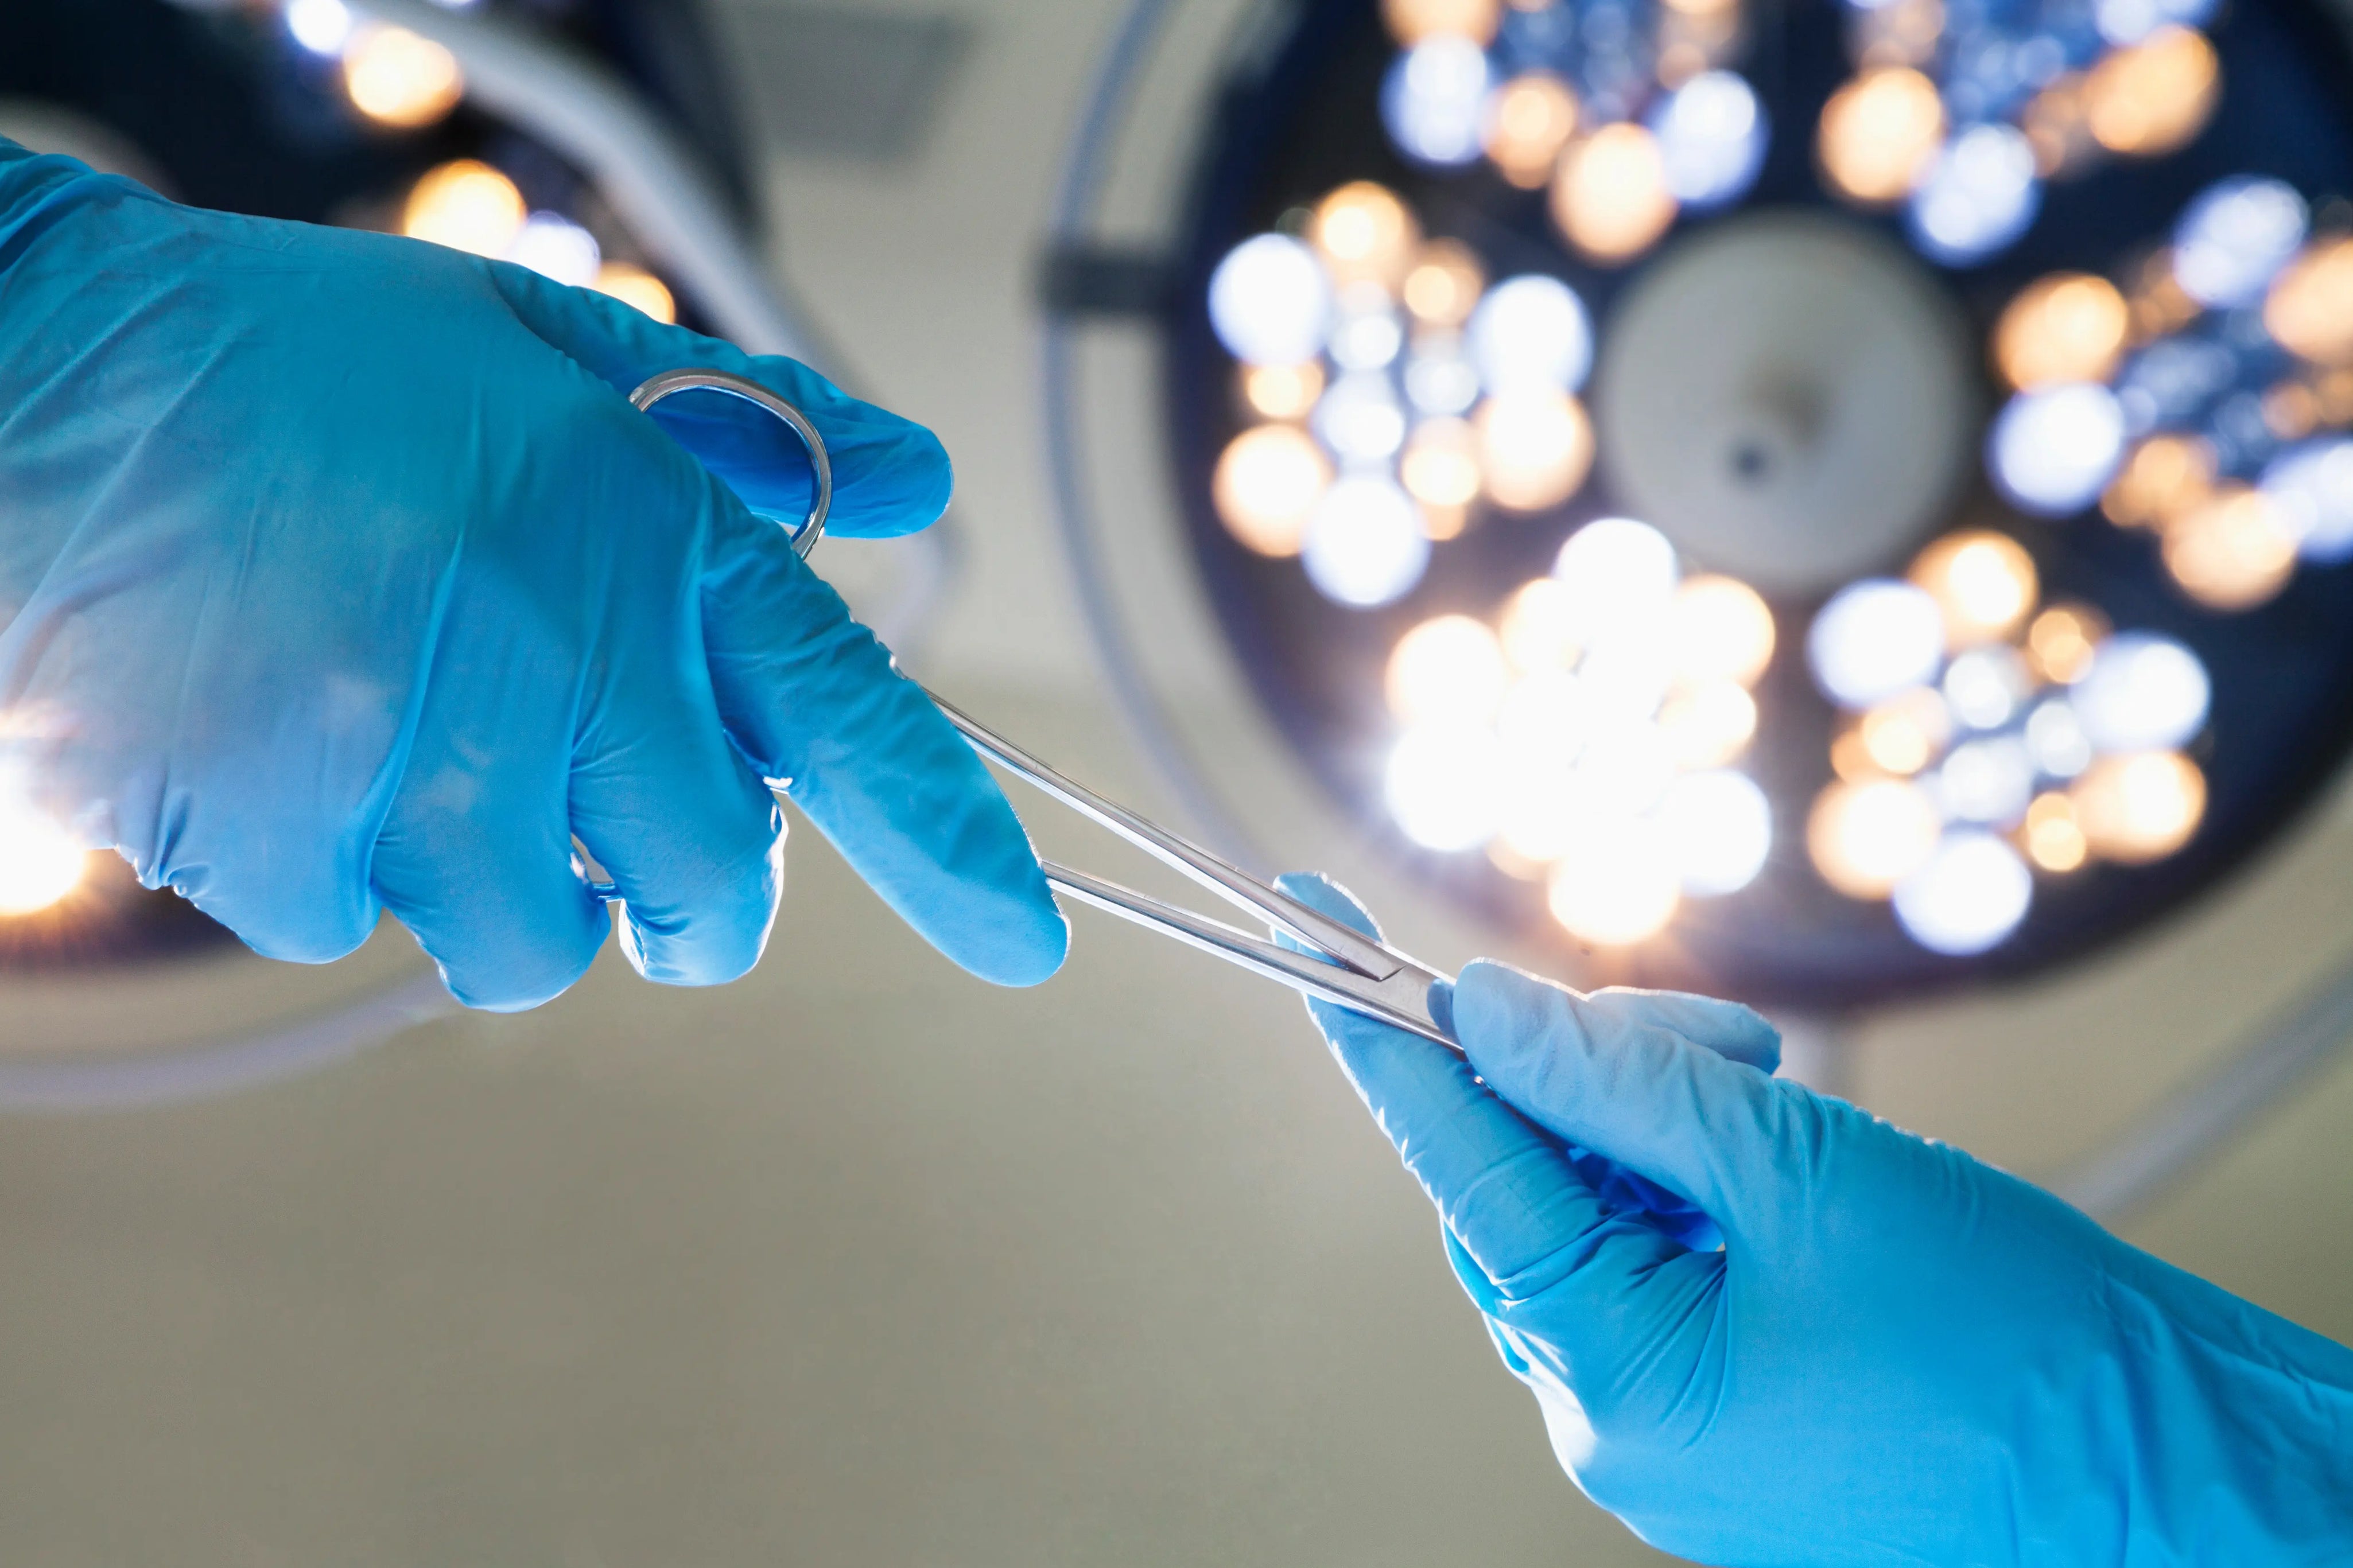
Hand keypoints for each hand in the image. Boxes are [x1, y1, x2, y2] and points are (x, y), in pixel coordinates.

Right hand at [0, 143, 1064, 1006]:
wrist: (40, 388)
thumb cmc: (306, 366)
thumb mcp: (544, 348)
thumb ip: (744, 427)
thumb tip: (901, 484)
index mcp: (646, 539)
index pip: (850, 723)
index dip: (954, 845)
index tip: (1026, 937)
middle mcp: (559, 671)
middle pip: (713, 894)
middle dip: (694, 889)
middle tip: (623, 813)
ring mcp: (421, 774)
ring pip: (545, 942)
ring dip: (515, 879)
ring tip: (420, 740)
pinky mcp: (288, 848)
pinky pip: (373, 926)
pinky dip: (354, 863)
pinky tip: (294, 740)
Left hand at [1278, 873, 2352, 1565]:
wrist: (2169, 1470)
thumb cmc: (2017, 1341)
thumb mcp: (1804, 1170)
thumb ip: (1622, 1085)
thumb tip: (1481, 1008)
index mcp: (1617, 1379)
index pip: (1463, 1169)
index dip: (1386, 1039)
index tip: (1309, 931)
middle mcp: (1613, 1417)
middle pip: (1528, 1185)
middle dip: (1595, 1079)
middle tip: (1716, 1043)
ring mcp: (1668, 1423)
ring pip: (1593, 1216)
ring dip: (1661, 1127)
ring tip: (1782, 1102)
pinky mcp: (1720, 1408)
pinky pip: (1655, 1266)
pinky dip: (1694, 1187)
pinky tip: (1781, 1159)